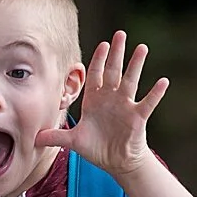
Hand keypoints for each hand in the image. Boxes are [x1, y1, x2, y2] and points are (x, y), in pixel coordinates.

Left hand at [37, 31, 167, 176]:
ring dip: (136, 65)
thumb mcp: (73, 142)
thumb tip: (33, 138)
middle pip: (114, 71)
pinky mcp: (137, 117)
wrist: (116, 162)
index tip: (102, 45)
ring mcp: (125, 106)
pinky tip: (162, 81)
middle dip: (116, 53)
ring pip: (131, 81)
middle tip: (120, 34)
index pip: (95, 75)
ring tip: (142, 48)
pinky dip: (155, 93)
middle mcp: (111, 99)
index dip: (98, 61)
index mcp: (95, 100)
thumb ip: (55, 137)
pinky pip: (147, 102)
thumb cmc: (97, 148)